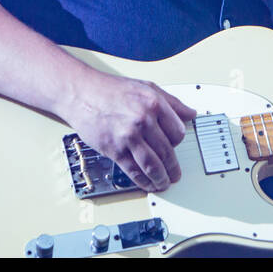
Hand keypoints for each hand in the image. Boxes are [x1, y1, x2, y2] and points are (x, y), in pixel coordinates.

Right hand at [62, 71, 196, 192]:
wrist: (82, 93)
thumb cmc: (111, 90)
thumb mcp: (147, 87)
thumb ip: (171, 102)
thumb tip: (190, 114)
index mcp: (154, 103)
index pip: (178, 132)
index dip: (178, 142)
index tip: (176, 147)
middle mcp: (143, 120)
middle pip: (167, 151)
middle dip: (173, 167)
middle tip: (175, 174)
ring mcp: (129, 136)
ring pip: (153, 165)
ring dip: (161, 178)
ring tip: (164, 183)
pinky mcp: (114, 149)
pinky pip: (133, 171)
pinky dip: (143, 181)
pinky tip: (147, 184)